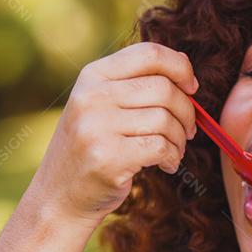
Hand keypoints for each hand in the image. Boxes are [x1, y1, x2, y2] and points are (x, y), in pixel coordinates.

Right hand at [30, 41, 198, 223]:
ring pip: (165, 119)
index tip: (192, 88)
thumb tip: (185, 70)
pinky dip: (172, 156)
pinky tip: (166, 164)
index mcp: (93, 76)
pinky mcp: (107, 157)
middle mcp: (91, 96)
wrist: (59, 196)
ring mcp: (96, 127)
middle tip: (188, 130)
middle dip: (186, 111)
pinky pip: (160, 147)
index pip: (149, 54)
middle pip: (164, 88)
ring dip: (179, 138)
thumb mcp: (101, 106)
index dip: (181, 67)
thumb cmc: (92, 149)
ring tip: (173, 151)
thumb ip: (133, 85)